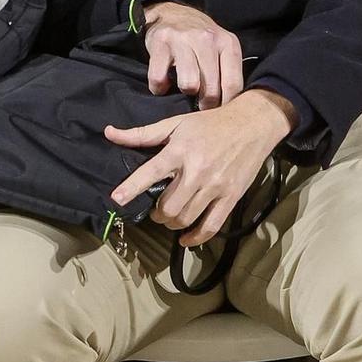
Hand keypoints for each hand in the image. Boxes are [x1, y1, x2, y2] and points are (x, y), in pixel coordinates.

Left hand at [106, 90, 293, 245]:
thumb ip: (142, 134)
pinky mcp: (231, 197)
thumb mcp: (175, 123)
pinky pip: (211, 226)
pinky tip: (185, 238)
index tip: (116, 199)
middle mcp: (196, 171)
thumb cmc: (210, 123)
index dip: (131, 187)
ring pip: (186, 218)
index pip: (150, 172)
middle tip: (156, 210)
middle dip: (157, 213)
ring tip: (170, 217)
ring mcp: (215, 186)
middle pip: (168, 206)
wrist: (252, 124)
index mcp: (180, 151)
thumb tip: (109, 133)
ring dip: (172, 223)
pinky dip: (195, 238)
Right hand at [142, 2, 243, 108]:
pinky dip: (159, 87)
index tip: (220, 110)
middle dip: (206, 104)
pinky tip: (164, 83)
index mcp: (227, 43)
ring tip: (186, 88)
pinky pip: (159, 78)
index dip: (226, 104)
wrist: (173, 14)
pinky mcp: (160, 43)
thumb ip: (229, 72)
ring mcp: (183, 40)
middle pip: (211, 89)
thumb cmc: (202, 40)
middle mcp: (207, 39)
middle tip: (201, 103)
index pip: (233, 84)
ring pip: (189, 84)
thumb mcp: (222, 48)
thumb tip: (231, 106)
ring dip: (186, 92)